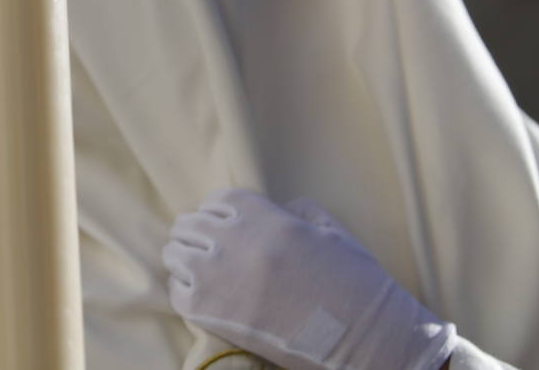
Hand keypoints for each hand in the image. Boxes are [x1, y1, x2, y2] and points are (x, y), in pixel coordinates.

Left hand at [163, 189, 454, 369]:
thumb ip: (297, 212)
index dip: (216, 212)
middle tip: (200, 247)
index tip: (217, 223)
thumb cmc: (354, 283)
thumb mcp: (329, 232)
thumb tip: (277, 210)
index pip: (218, 201)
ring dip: (183, 259)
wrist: (362, 337)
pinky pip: (177, 292)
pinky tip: (197, 294)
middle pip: (191, 224)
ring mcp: (220, 276)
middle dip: (194, 233)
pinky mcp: (211, 313)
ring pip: (176, 254)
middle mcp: (237, 241)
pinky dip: (183, 290)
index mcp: (266, 217)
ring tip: (193, 269)